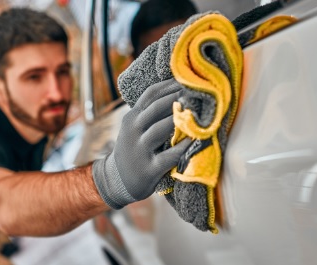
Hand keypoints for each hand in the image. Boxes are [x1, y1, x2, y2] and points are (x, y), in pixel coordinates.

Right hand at [92, 78, 190, 208]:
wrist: (117, 180)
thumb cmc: (133, 149)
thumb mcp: (134, 128)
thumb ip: (149, 113)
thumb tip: (178, 93)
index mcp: (132, 118)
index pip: (150, 94)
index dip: (170, 85)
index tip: (189, 79)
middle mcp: (133, 131)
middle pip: (156, 108)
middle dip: (178, 98)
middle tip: (199, 92)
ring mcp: (140, 150)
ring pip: (161, 129)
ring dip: (180, 119)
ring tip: (199, 112)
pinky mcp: (149, 169)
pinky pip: (169, 156)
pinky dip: (184, 147)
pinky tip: (196, 140)